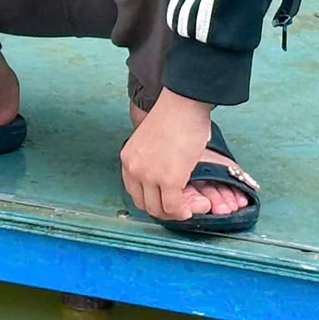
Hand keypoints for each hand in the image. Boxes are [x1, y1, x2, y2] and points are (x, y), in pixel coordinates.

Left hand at [120, 89, 215, 221]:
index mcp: (128, 158)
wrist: (182, 106)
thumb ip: (152, 158)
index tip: (164, 200)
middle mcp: (134, 168)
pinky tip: (190, 209)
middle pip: (142, 203)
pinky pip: (173, 206)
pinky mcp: (168, 180)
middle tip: (177, 208)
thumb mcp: (151, 141)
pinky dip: (181, 212)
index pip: (133, 190)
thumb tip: (166, 169)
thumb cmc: (173, 117)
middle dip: (160, 210)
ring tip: (185, 209)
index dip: (150, 199)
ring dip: (172, 213)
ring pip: (157, 209)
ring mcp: (149, 175)